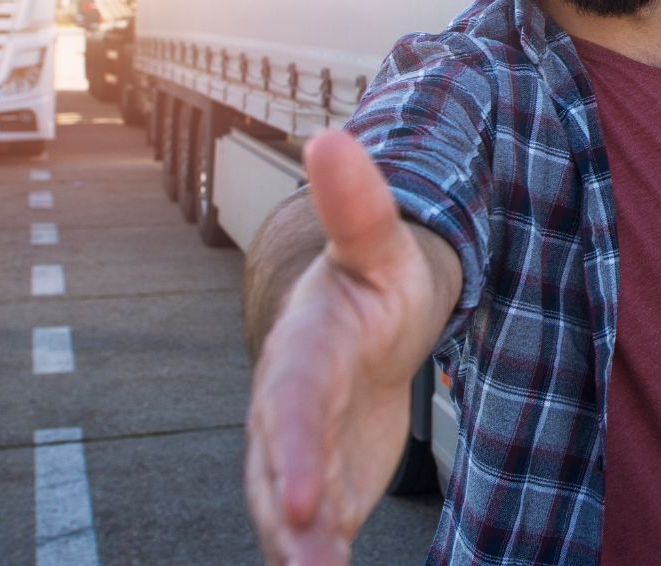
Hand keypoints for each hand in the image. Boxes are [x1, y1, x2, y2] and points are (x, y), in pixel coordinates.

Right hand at [244, 130, 453, 564]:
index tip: (305, 501)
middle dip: (287, 524)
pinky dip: (319, 559)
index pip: (292, 404)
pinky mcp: (323, 489)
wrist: (372, 320)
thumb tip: (332, 136)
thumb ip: (359, 205)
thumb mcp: (381, 245)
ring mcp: (301, 454)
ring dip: (300, 552)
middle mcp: (287, 411)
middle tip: (307, 563)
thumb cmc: (377, 282)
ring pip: (286, 514)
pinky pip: (315, 534)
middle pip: (279, 472)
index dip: (296, 450)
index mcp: (303, 351)